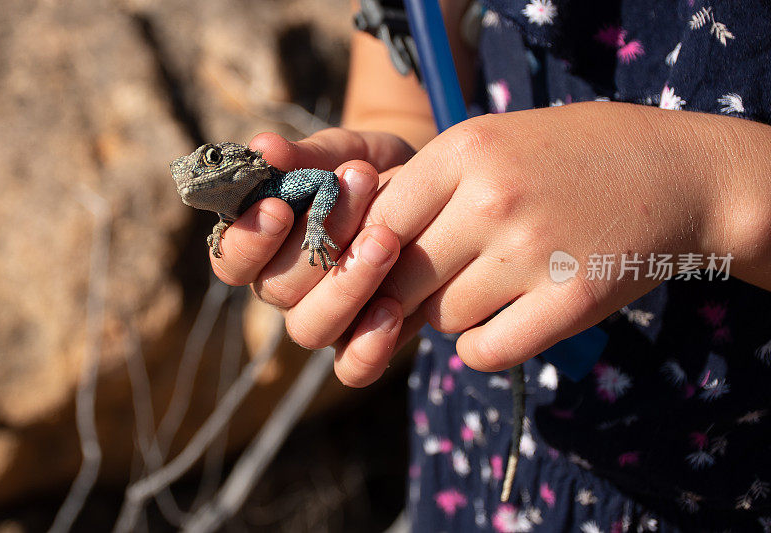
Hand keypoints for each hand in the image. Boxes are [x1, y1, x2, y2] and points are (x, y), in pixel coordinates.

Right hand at [210, 128, 417, 384]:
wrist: (429, 190)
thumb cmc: (368, 171)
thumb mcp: (341, 153)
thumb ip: (305, 156)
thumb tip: (263, 147)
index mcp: (263, 246)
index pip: (231, 260)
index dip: (247, 240)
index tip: (278, 206)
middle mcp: (285, 289)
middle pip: (276, 291)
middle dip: (316, 240)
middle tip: (359, 188)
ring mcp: (325, 319)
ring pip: (311, 329)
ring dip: (345, 286)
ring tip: (385, 239)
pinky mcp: (365, 341)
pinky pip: (353, 368)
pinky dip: (368, 347)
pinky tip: (394, 308)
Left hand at [348, 101, 767, 379]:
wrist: (674, 174)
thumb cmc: (568, 157)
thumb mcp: (492, 142)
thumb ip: (426, 189)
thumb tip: (361, 251)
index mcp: (465, 150)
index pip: (376, 221)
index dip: (368, 254)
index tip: (378, 267)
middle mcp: (492, 199)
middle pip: (400, 277)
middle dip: (403, 291)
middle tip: (426, 285)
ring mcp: (533, 252)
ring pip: (441, 316)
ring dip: (449, 314)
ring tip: (482, 288)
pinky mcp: (571, 301)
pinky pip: (484, 351)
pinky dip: (479, 347)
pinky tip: (496, 325)